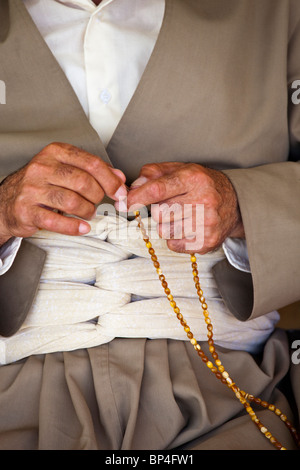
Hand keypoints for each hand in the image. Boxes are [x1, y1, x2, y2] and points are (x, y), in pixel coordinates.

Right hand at [0, 142, 125, 244]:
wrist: (7, 201)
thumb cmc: (42, 185)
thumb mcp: (66, 170)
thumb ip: (94, 171)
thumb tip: (119, 177)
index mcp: (55, 152)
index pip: (91, 163)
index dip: (110, 180)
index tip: (120, 192)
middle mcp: (42, 167)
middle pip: (83, 182)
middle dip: (98, 196)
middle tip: (98, 203)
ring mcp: (32, 189)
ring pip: (72, 201)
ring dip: (87, 211)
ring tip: (88, 213)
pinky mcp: (26, 210)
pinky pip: (56, 221)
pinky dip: (74, 227)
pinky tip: (83, 227)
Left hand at [125, 162, 244, 253]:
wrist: (235, 204)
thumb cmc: (202, 185)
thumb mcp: (181, 170)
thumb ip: (154, 173)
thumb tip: (133, 186)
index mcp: (194, 179)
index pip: (158, 190)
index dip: (137, 197)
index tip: (123, 203)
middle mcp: (203, 200)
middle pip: (159, 213)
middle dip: (159, 210)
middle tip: (173, 205)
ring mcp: (206, 223)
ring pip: (164, 230)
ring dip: (167, 225)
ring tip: (183, 216)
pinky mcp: (207, 242)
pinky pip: (173, 244)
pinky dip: (175, 238)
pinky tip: (188, 227)